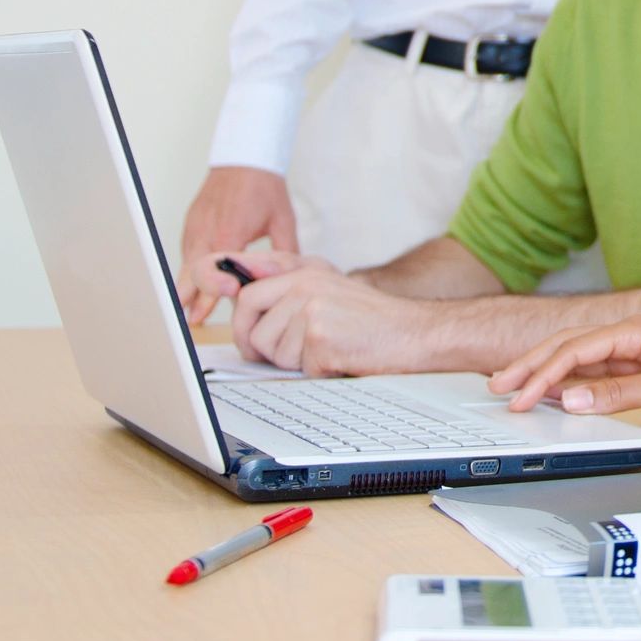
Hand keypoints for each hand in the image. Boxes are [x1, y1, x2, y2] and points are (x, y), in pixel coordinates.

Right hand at [178, 167, 297, 321]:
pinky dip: (187, 272)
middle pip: (195, 270)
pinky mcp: (191, 226)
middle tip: (194, 321)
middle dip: (195, 296)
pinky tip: (188, 290)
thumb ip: (286, 250)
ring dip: (187, 289)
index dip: (220, 288)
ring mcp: (195, 228)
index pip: (220, 267)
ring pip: (186, 265)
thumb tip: (292, 277)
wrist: (244, 158)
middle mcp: (207, 231)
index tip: (221, 304)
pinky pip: (186, 254)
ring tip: (186, 315)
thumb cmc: (264, 187)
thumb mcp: (282, 219)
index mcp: (231, 231)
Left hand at [231, 255, 436, 376]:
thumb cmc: (374, 320)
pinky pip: (294, 366)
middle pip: (247, 316)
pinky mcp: (320, 336)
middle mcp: (305, 282)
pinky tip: (338, 357)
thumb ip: (290, 285)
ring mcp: (312, 307)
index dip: (232, 303)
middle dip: (257, 342)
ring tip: (326, 348)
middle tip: (283, 351)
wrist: (416, 334)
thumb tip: (241, 292)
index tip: (225, 305)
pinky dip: (315, 370)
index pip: (247, 284)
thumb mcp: (331, 289)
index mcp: (306, 269)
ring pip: (267, 348)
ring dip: (292, 360)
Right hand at [491, 318, 640, 422]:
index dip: (543, 374)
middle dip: (530, 366)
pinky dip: (568, 387)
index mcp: (634, 330)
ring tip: (512, 389)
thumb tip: (571, 399)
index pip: (575, 350)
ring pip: (576, 363)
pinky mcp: (637, 373)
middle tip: (498, 386)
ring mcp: (631, 355)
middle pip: (567, 348)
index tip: (520, 396)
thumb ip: (620, 395)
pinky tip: (551, 397)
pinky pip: (593, 378)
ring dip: (545, 376)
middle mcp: (628, 338)